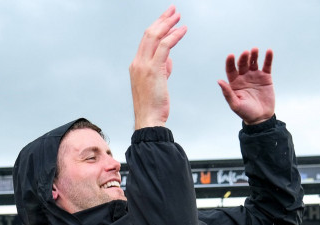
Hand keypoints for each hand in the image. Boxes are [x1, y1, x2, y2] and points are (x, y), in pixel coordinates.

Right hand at [130, 6, 187, 128]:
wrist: (149, 119)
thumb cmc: (153, 106)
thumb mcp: (157, 84)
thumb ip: (162, 70)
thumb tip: (169, 61)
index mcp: (136, 65)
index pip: (146, 40)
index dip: (157, 27)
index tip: (166, 19)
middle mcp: (137, 62)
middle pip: (149, 34)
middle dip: (162, 20)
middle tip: (173, 10)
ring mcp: (144, 65)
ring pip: (155, 37)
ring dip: (168, 24)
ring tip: (178, 16)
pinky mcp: (154, 70)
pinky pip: (165, 47)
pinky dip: (174, 36)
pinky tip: (183, 30)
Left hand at [218, 48, 274, 124]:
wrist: (261, 118)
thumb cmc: (246, 113)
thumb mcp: (235, 104)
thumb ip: (227, 93)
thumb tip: (219, 81)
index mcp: (234, 83)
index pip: (231, 69)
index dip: (230, 62)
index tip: (231, 56)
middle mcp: (244, 77)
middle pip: (242, 64)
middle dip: (243, 58)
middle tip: (246, 53)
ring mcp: (255, 76)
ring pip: (253, 62)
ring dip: (254, 55)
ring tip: (255, 50)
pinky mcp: (266, 77)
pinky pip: (267, 65)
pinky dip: (268, 58)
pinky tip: (269, 51)